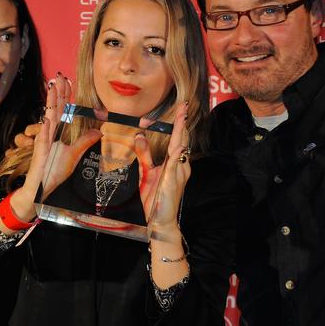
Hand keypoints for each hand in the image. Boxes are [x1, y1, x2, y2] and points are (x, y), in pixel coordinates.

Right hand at [10, 74, 100, 219]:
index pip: (61, 110)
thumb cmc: (53, 172)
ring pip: (46, 120)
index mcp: (55, 133)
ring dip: (49, 104)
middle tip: (59, 75)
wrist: (39, 190)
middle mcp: (48, 134)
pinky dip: (44, 131)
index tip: (67, 81)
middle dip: (56, 92)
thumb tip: (98, 131)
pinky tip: (47, 121)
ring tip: (52, 89)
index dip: (63, 95)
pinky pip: (42, 142)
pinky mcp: (39, 155)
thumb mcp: (74, 155)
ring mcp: (42, 143)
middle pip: (53, 109)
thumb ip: (84, 142)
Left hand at [134, 103, 190, 232]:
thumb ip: (144, 154)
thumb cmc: (155, 198)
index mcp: (174, 163)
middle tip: (184, 106)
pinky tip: (178, 145)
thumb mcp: (146, 172)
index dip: (179, 123)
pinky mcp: (172, 182)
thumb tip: (140, 137)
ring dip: (181, 132)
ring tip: (182, 117)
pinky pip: (175, 165)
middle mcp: (180, 166)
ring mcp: (178, 174)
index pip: (177, 138)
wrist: (159, 220)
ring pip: (180, 148)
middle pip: (182, 139)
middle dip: (182, 122)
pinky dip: (177, 154)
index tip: (181, 108)